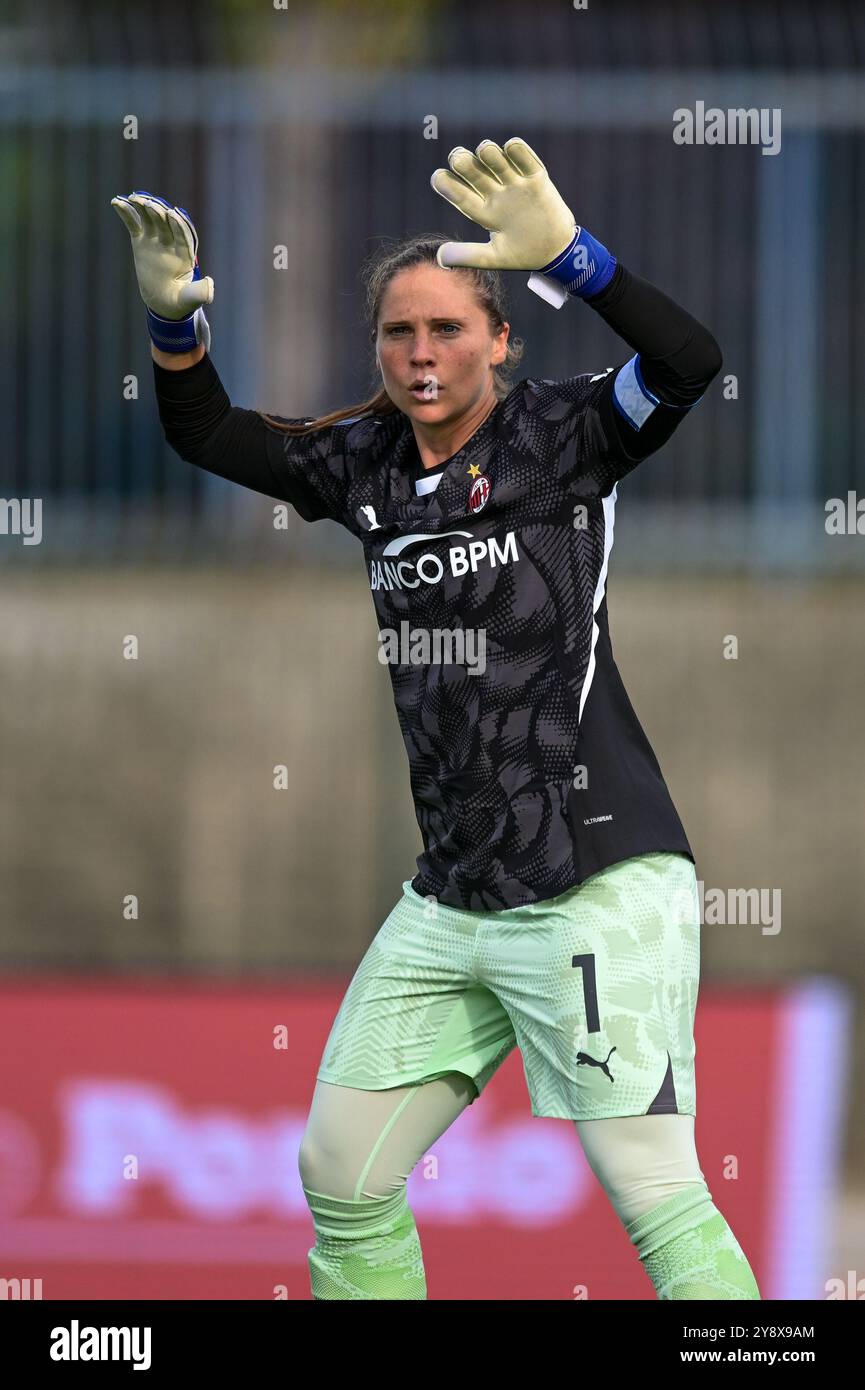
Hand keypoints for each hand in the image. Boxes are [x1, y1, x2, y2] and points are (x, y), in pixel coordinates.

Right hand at [111, 191, 212, 351]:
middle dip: (159, 213)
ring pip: (149, 219)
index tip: (172, 215)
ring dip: (142, 207)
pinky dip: (126, 213)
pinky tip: (116, 202)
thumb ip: (200, 292)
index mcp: (185, 254)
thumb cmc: (180, 301)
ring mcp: (155, 239)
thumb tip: (210, 286)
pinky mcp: (141, 240)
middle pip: (165, 223)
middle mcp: (171, 242)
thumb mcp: (190, 299)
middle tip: (149, 204)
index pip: (183, 236)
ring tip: (134, 198)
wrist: (164, 301)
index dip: (178, 226)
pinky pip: (134, 224)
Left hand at [430, 138, 576, 271]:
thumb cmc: (524, 255)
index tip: (438, 177)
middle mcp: (497, 195)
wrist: (557, 252)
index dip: (449, 186)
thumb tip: (439, 257)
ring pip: (497, 162)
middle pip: (476, 174)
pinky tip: (510, 146)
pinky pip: (526, 160)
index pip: (462, 196)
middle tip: (457, 158)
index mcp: (485, 213)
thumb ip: (468, 256)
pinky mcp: (537, 179)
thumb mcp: (494, 258)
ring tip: (484, 150)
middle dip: (465, 163)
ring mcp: (516, 185)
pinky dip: (519, 151)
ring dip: (489, 153)